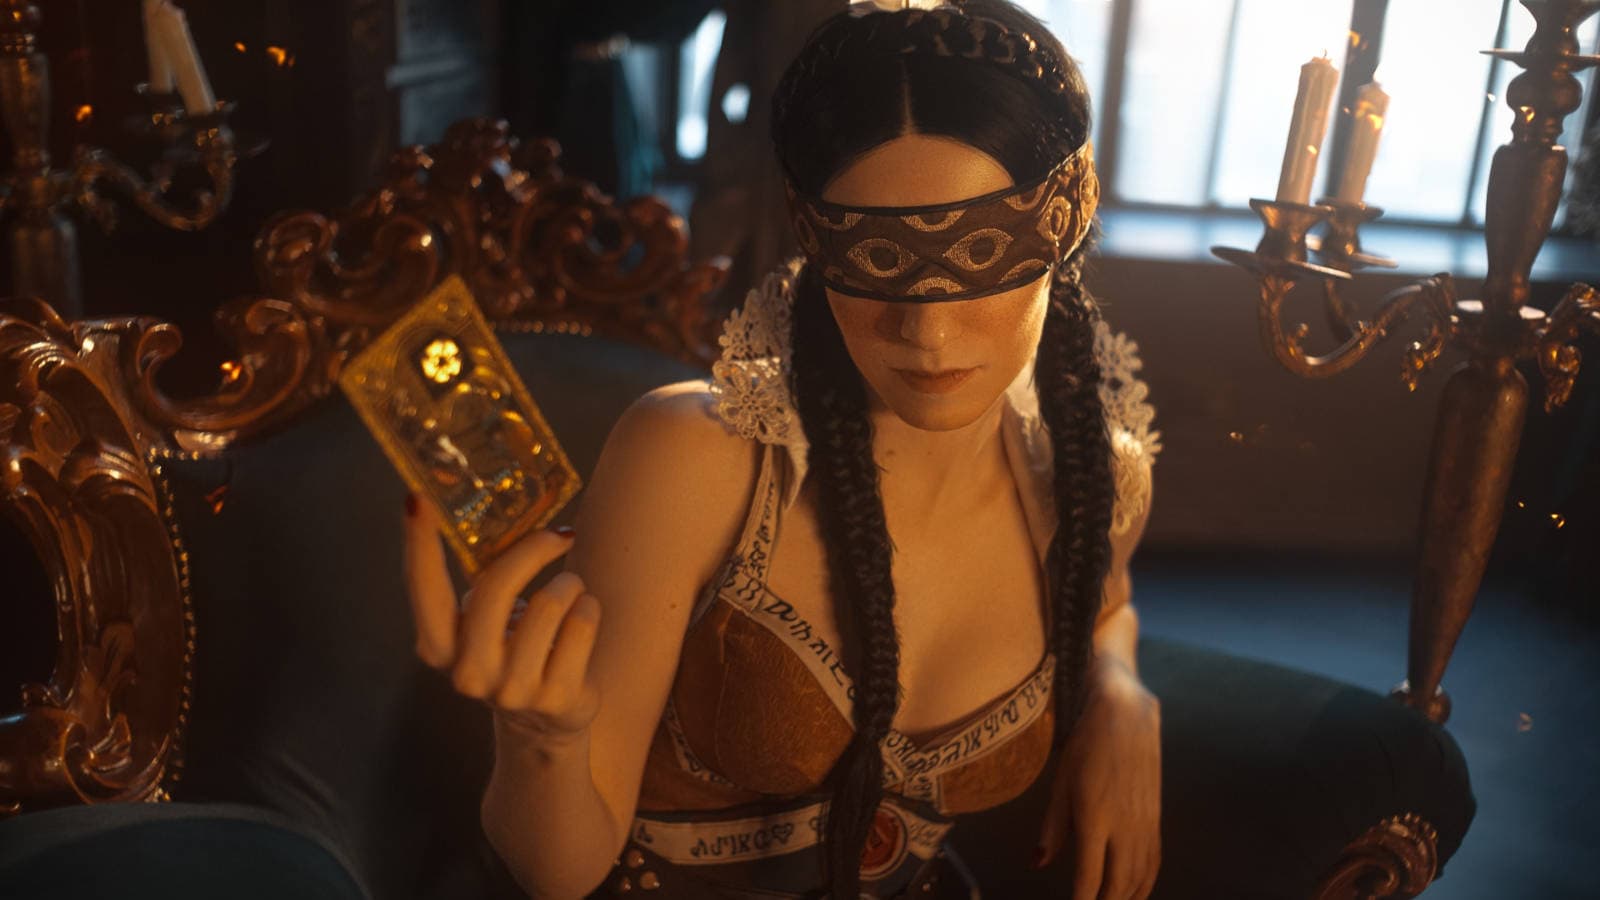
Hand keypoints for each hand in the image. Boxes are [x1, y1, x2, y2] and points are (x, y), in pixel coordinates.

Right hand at [401, 493, 602, 745]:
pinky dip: (589, 609)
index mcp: (439, 645)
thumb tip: (493, 508)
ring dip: (569, 585)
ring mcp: (511, 690)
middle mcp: (468, 672)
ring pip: (549, 604)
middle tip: (559, 534)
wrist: (544, 724)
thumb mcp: (484, 621)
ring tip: (570, 593)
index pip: (424, 588)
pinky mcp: (555, 698)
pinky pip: (582, 625)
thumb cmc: (511, 650)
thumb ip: (480, 580)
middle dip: (532, 552)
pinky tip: (582, 620)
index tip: (417, 499)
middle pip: (494, 591)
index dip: (419, 544)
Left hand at [1036, 655, 1161, 899]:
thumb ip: (1052, 827)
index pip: (1089, 877)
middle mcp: (1124, 826)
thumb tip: (1038, 863)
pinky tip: (1134, 890)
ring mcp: (1145, 823)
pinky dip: (1145, 882)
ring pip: (1140, 876)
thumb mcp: (1061, 783)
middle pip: (1118, 884)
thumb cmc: (1085, 746)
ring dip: (1126, 898)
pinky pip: (1154, 860)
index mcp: (1095, 818)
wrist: (1126, 715)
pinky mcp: (1156, 817)